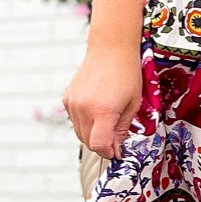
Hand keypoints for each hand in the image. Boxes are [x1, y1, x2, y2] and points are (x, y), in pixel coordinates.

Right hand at [62, 44, 141, 159]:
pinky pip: (74, 120)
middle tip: (116, 137)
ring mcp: (73, 103)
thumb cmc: (126, 73)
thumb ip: (122, 129)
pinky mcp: (67, 98)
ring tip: (107, 120)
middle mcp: (84, 108)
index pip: (99, 145)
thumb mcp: (132, 104)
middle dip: (102, 145)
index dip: (109, 152)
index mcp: (103, 110)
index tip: (117, 151)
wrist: (111, 48)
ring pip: (80, 133)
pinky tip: (97, 110)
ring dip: (93, 134)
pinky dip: (85, 122)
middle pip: (88, 142)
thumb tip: (116, 149)